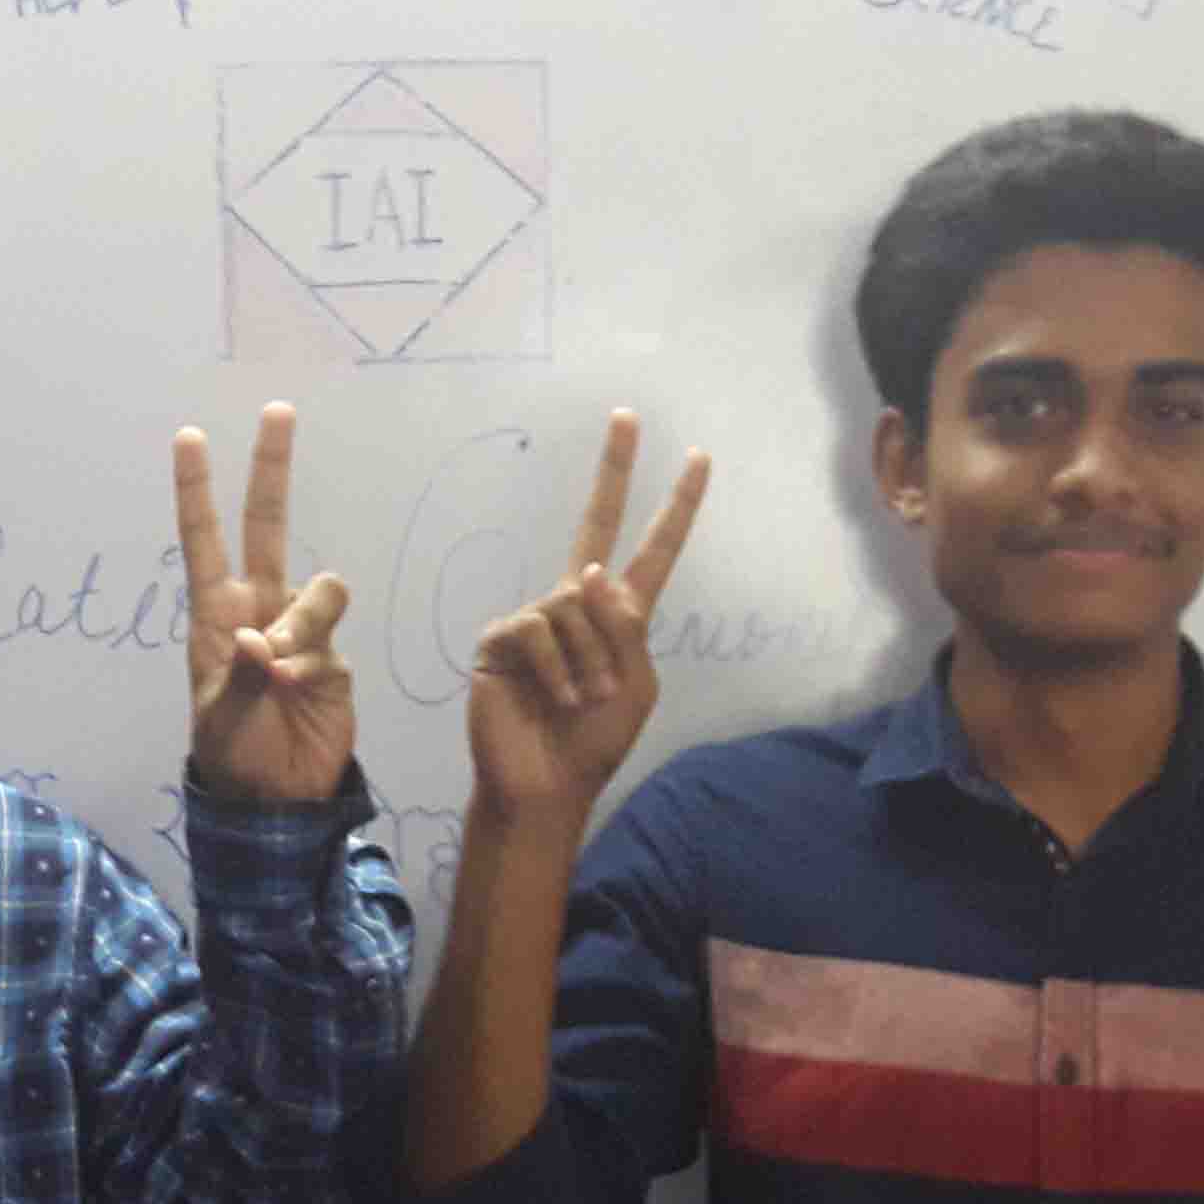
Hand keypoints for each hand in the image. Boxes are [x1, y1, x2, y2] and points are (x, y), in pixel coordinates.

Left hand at [173, 404, 356, 805]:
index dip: (196, 490)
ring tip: (278, 671)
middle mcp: (258, 609)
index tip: (188, 437)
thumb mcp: (220, 718)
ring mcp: (299, 630)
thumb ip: (239, 674)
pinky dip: (311, 660)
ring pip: (317, 589)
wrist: (277, 800)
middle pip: (267, 526)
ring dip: (302, 624)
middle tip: (277, 412)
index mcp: (215, 615)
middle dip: (271, 469)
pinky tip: (295, 689)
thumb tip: (259, 640)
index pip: (202, 540)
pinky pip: (329, 638)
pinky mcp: (332, 658)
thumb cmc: (232, 754)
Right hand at [464, 411, 710, 827]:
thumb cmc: (595, 742)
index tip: (699, 459)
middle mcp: (578, 604)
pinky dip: (558, 668)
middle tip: (627, 417)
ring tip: (583, 700)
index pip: (653, 551)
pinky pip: (541, 629)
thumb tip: (588, 574)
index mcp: (621, 617)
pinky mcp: (504, 635)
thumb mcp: (636, 685)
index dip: (676, 507)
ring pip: (576, 602)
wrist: (545, 786)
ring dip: (590, 659)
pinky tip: (555, 698)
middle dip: (615, 469)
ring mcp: (539, 616)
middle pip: (596, 526)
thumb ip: (625, 628)